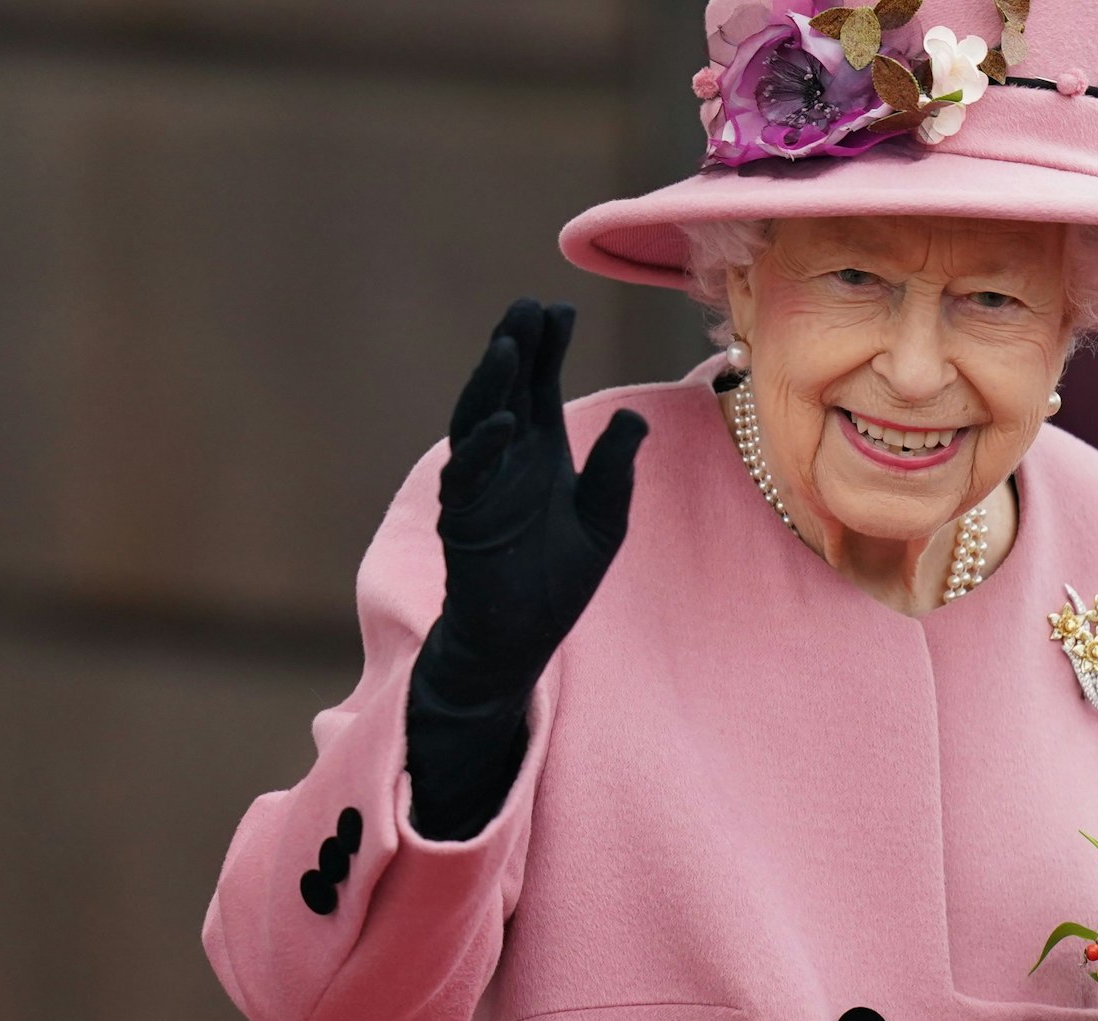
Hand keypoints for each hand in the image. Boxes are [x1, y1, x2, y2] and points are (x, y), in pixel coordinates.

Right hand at [421, 299, 647, 706]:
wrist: (521, 638)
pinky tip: (504, 421)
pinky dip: (482, 448)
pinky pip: (467, 477)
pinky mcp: (464, 521)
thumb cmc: (559, 579)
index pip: (539, 386)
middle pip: (505, 390)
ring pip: (477, 421)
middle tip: (527, 306)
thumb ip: (615, 470)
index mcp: (540, 452)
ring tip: (509, 346)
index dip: (547, 348)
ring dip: (491, 384)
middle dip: (515, 348)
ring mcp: (480, 486)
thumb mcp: (603, 519)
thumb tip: (634, 417)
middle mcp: (505, 459)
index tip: (560, 308)